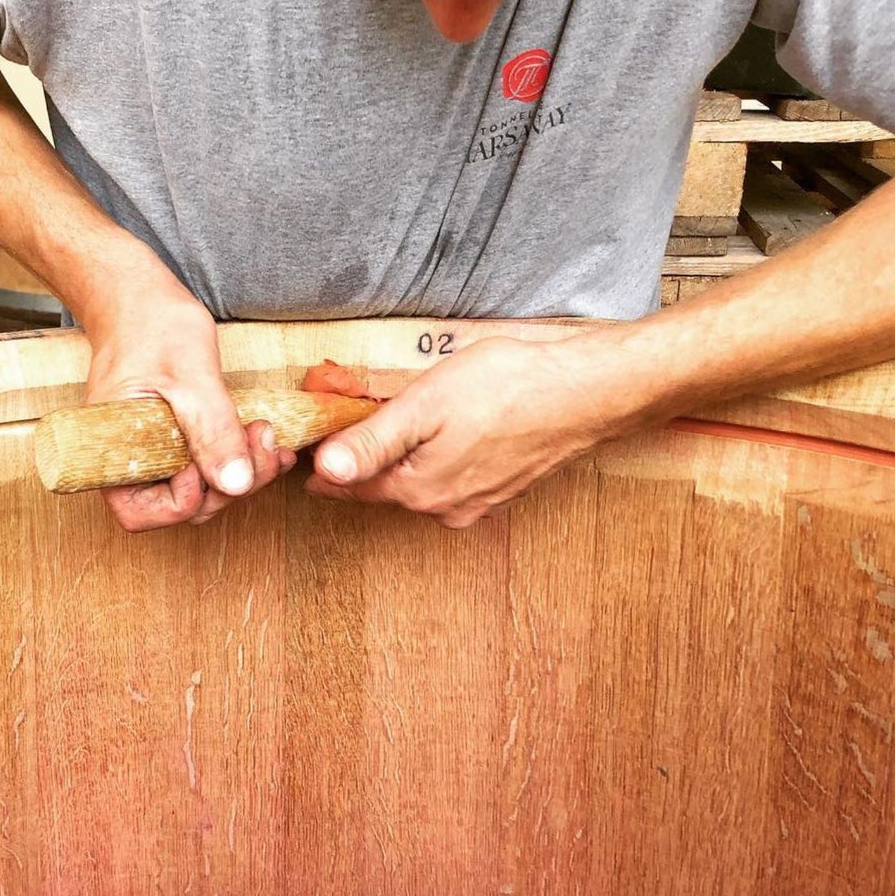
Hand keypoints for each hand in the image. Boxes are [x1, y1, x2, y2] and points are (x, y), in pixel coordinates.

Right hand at [82, 281, 296, 531]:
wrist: (138, 297)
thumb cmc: (149, 324)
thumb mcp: (188, 375)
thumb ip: (212, 430)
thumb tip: (236, 484)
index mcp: (111, 453)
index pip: (141, 513)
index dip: (184, 499)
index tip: (208, 461)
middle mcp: (131, 461)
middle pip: (182, 506)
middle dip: (229, 484)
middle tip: (263, 443)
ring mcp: (156, 453)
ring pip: (204, 490)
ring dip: (243, 472)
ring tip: (269, 436)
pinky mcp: (178, 442)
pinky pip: (209, 465)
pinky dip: (241, 458)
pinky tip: (267, 439)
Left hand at [305, 331, 645, 526]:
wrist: (591, 392)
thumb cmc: (512, 388)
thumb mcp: (426, 405)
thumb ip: (373, 441)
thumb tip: (324, 468)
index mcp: (420, 490)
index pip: (352, 485)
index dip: (325, 467)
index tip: (303, 457)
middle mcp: (447, 507)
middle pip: (387, 486)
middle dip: (361, 466)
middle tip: (334, 441)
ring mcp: (479, 501)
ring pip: (421, 483)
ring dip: (400, 463)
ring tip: (381, 436)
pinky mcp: (504, 487)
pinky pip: (453, 477)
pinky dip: (436, 460)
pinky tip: (439, 437)